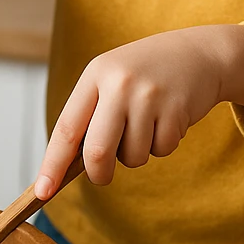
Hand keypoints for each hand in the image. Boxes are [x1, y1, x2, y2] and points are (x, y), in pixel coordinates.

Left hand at [34, 24, 243, 196]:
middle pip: (97, 152)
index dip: (52, 164)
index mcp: (95, 75)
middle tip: (102, 176)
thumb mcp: (111, 79)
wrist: (201, 52)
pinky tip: (169, 119)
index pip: (66, 128)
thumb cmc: (146, 74)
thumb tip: (67, 166)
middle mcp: (119, 83)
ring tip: (148, 124)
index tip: (42, 191)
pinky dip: (163, 145)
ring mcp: (149, 95)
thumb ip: (90, 115)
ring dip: (137, 153)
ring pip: (133, 156)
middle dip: (98, 174)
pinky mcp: (177, 108)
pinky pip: (161, 150)